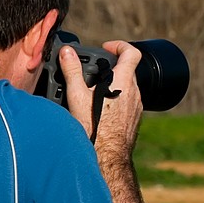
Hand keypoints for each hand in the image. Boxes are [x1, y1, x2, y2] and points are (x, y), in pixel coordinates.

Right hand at [57, 40, 144, 161]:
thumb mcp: (77, 96)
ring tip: (94, 92)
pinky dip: (117, 99)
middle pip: (128, 70)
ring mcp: (136, 107)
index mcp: (123, 81)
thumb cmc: (94, 128)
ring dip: (114, 84)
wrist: (107, 156)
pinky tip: (101, 110)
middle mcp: (134, 92)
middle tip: (94, 71)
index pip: (131, 53)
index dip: (120, 45)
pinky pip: (128, 102)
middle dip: (112, 67)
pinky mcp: (134, 119)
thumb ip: (72, 71)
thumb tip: (67, 52)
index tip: (106, 48)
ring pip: (128, 87)